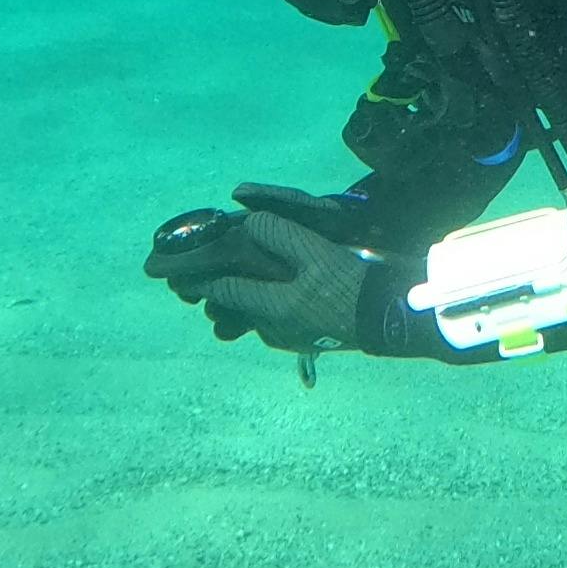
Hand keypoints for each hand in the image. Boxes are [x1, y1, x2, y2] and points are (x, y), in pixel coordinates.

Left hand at [146, 188, 375, 351]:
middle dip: (215, 295)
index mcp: (273, 307)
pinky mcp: (305, 341)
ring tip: (230, 287)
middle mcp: (274, 329)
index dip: (199, 281)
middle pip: (234, 310)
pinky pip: (271, 324)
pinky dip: (263, 309)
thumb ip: (277, 234)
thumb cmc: (352, 283)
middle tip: (198, 281)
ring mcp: (289, 339)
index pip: (224, 292)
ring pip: (251, 319)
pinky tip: (273, 296)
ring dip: (238, 304)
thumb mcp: (315, 251)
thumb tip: (249, 225)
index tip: (175, 276)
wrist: (391, 316)